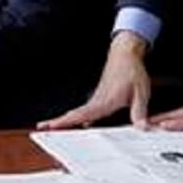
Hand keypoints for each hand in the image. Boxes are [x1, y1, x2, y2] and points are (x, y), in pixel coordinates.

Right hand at [37, 31, 151, 129]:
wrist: (126, 53)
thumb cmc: (131, 70)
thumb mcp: (141, 92)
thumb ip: (139, 112)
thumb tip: (142, 128)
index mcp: (105, 101)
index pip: (82, 114)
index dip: (67, 121)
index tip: (52, 125)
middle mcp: (97, 101)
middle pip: (74, 114)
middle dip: (58, 122)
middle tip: (41, 128)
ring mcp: (96, 100)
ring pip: (78, 113)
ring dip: (64, 120)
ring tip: (51, 128)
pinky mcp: (98, 99)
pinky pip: (85, 111)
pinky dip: (76, 118)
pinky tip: (77, 125)